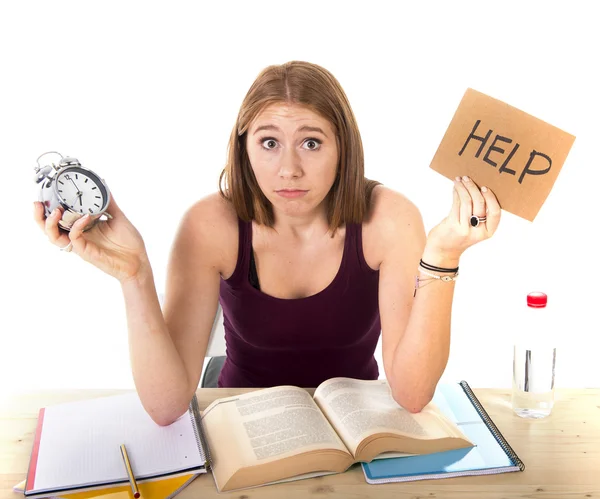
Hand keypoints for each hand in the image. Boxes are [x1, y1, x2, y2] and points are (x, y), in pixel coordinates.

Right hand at [33, 194, 149, 282]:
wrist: (138, 261)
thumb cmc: (129, 243)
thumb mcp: (118, 217)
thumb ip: (109, 203)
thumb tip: (104, 186)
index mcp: (83, 227)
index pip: (60, 218)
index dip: (49, 208)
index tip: (47, 193)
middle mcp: (79, 236)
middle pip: (50, 228)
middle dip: (39, 217)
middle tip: (37, 203)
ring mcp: (81, 244)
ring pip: (55, 237)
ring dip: (50, 224)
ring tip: (55, 211)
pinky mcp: (86, 252)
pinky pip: (75, 238)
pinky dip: (77, 226)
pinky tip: (85, 217)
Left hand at [423, 176, 500, 265]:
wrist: (443, 252)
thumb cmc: (459, 236)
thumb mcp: (474, 229)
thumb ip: (478, 214)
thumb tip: (478, 187)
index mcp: (488, 232)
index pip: (495, 213)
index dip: (491, 198)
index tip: (485, 187)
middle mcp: (478, 232)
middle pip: (480, 204)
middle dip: (474, 188)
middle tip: (468, 178)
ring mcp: (465, 229)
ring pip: (467, 202)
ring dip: (463, 187)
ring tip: (459, 180)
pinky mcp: (453, 225)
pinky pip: (456, 204)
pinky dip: (456, 193)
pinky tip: (455, 187)